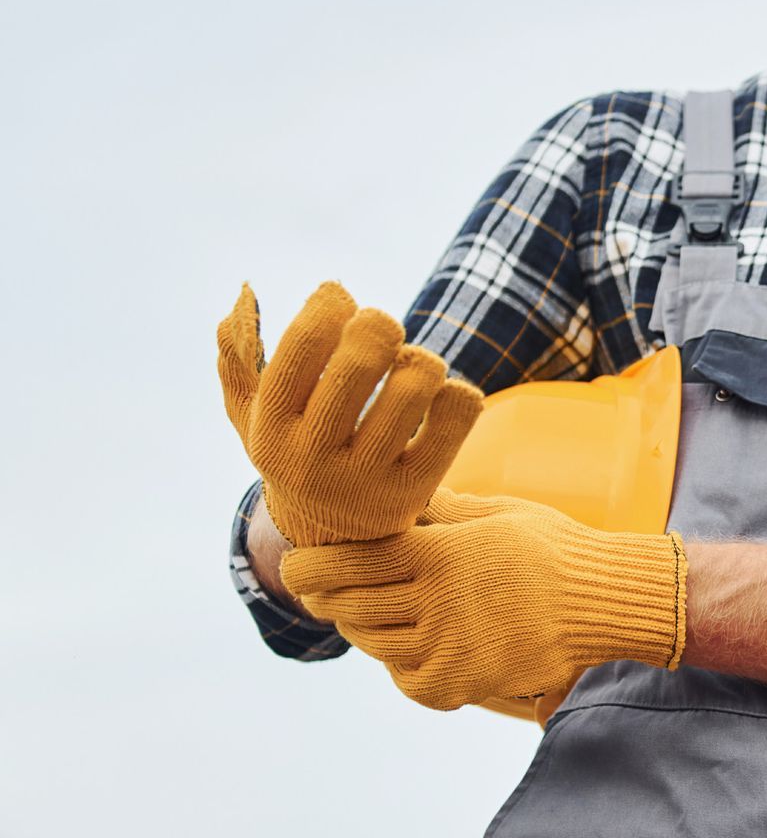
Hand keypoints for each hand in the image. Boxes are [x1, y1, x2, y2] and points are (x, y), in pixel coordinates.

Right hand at [217, 282, 482, 544]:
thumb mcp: (254, 418)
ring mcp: (366, 480)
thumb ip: (238, 365)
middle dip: (378, 326)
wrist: (333, 540)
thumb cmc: (297, 450)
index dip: (328, 305)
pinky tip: (441, 397)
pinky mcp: (414, 492)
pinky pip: (455, 418)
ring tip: (413, 367)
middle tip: (383, 327)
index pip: (301, 348)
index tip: (339, 297)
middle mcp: (313, 458)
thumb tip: (236, 310)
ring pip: (413, 388)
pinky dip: (458, 393)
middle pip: (361, 362)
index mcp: (270, 429)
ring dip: (421, 361)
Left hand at [281, 489, 686, 710]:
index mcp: (442, 553)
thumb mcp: (494, 511)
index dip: (313, 563)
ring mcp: (450, 649)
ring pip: (373, 643)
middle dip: (322, 595)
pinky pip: (406, 678)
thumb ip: (439, 507)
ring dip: (358, 627)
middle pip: (351, 605)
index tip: (296, 562)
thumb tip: (393, 488)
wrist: (604, 601)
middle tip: (313, 587)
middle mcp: (439, 603)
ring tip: (357, 612)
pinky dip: (399, 663)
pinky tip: (407, 645)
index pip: (353, 560)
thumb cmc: (551, 546)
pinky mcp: (462, 683)